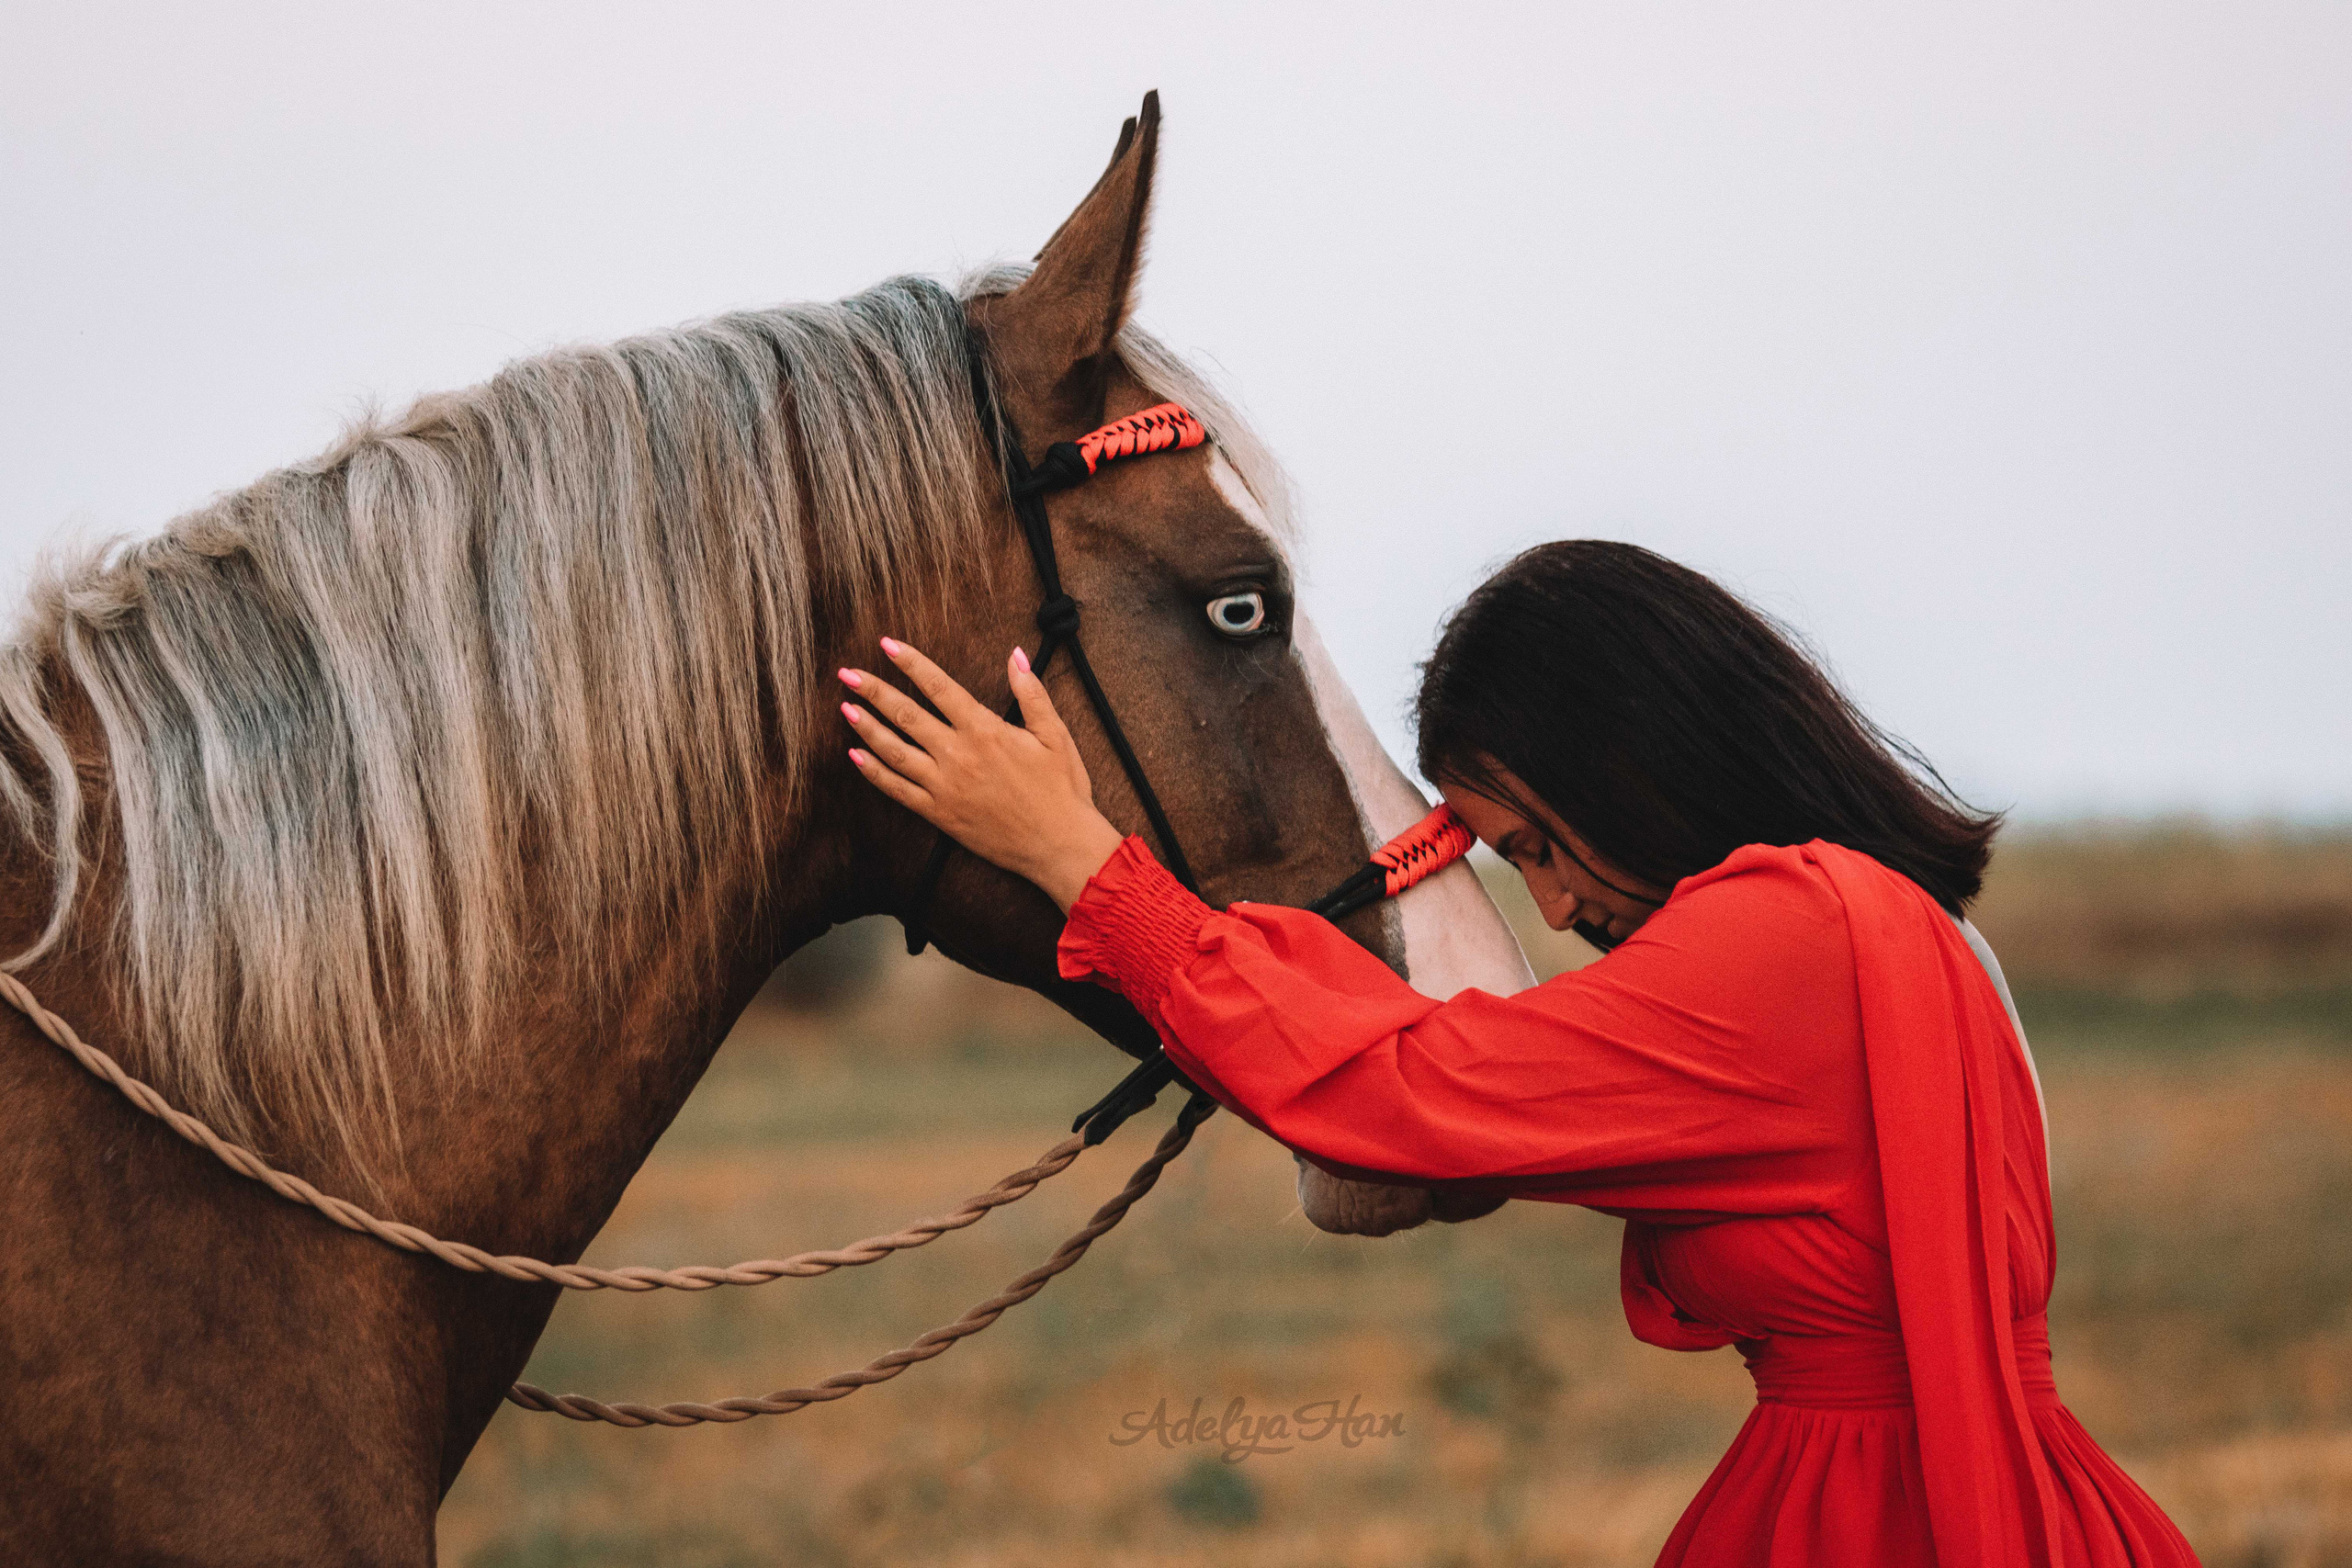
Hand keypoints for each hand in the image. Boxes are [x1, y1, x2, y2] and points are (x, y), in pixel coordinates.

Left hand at [839, 638, 1126, 911]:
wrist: (1059, 845)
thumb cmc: (1062, 789)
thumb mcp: (1055, 735)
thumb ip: (1032, 693)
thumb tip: (1016, 654)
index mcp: (985, 730)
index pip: (939, 687)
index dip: (910, 663)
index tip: (886, 645)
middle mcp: (959, 755)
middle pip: (906, 715)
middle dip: (873, 691)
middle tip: (847, 673)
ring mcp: (945, 787)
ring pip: (895, 751)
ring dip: (867, 727)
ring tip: (845, 708)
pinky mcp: (940, 814)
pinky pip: (898, 790)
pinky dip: (874, 773)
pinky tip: (856, 756)